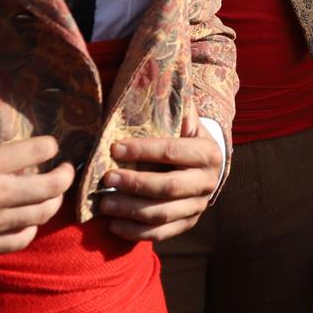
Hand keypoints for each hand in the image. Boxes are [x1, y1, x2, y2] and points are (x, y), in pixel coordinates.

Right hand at [0, 99, 74, 257]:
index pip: (39, 151)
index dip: (50, 146)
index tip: (51, 144)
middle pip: (50, 188)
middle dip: (65, 176)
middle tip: (66, 170)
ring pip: (39, 215)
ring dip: (52, 203)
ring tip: (54, 194)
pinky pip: (19, 240)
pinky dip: (30, 228)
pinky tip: (29, 219)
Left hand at [96, 113, 223, 241]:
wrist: (204, 165)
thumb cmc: (184, 137)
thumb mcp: (184, 120)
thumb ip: (171, 107)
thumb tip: (152, 79)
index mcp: (207, 152)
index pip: (172, 151)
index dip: (142, 150)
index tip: (114, 148)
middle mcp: (208, 182)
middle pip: (168, 187)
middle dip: (135, 184)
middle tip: (106, 180)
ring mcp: (198, 207)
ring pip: (162, 214)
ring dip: (130, 210)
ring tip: (104, 204)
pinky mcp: (187, 224)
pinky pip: (160, 234)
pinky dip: (135, 232)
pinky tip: (113, 225)